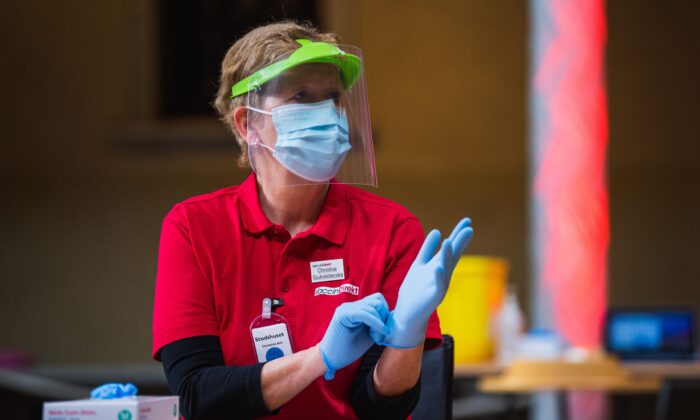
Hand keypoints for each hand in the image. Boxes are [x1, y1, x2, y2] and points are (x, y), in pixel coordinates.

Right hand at [319, 293, 389, 379]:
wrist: (330, 359)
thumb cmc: (348, 349)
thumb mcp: (369, 335)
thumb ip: (378, 325)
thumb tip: (393, 317)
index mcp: (357, 309)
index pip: (378, 300)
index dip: (384, 314)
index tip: (383, 331)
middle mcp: (351, 305)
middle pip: (378, 299)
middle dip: (383, 316)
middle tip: (379, 334)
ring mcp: (346, 308)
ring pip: (373, 305)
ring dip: (379, 321)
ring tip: (375, 336)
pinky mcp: (343, 315)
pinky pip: (365, 313)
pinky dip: (375, 323)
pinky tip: (376, 335)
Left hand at [379, 218, 472, 347]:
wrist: (407, 314)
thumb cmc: (414, 290)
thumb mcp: (419, 265)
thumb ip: (427, 249)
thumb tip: (437, 231)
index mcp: (439, 265)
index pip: (451, 247)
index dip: (458, 233)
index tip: (467, 220)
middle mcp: (443, 274)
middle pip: (453, 255)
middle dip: (460, 242)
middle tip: (469, 228)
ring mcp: (440, 285)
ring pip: (446, 268)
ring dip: (447, 255)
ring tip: (448, 241)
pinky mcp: (434, 297)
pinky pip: (438, 286)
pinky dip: (439, 277)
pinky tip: (438, 268)